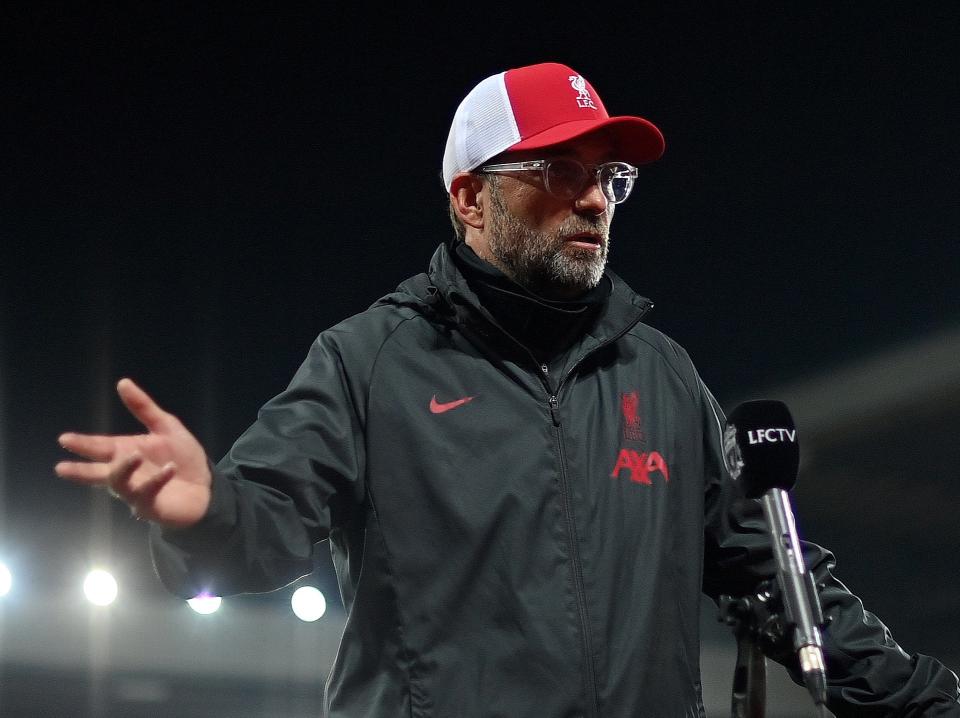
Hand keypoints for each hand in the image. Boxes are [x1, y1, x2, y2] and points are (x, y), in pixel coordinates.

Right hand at [56, 378, 211, 527]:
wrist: (206, 484)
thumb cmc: (182, 457)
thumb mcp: (166, 427)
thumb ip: (143, 407)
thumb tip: (123, 382)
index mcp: (126, 453)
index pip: (100, 447)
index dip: (83, 444)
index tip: (64, 439)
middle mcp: (127, 474)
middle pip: (99, 473)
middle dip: (81, 471)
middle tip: (62, 468)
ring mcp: (136, 492)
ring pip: (120, 483)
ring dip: (125, 468)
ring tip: (135, 455)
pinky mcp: (151, 505)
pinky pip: (149, 492)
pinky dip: (158, 479)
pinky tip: (169, 469)